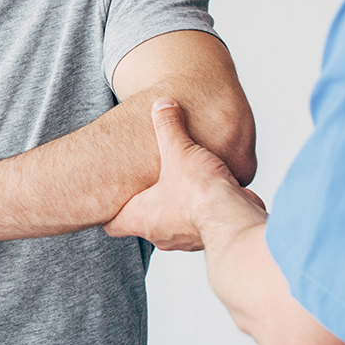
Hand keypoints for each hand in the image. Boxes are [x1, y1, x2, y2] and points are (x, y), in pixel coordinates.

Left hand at [107, 99, 266, 249]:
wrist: (235, 218)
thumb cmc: (200, 192)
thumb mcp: (178, 150)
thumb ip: (168, 126)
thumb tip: (163, 105)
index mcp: (140, 218)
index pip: (111, 224)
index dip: (109, 210)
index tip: (113, 195)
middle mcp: (159, 234)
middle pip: (142, 222)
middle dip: (144, 203)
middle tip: (145, 182)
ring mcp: (183, 239)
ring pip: (170, 224)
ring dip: (173, 207)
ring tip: (177, 183)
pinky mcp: (206, 235)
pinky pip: (196, 223)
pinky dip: (197, 211)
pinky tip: (203, 192)